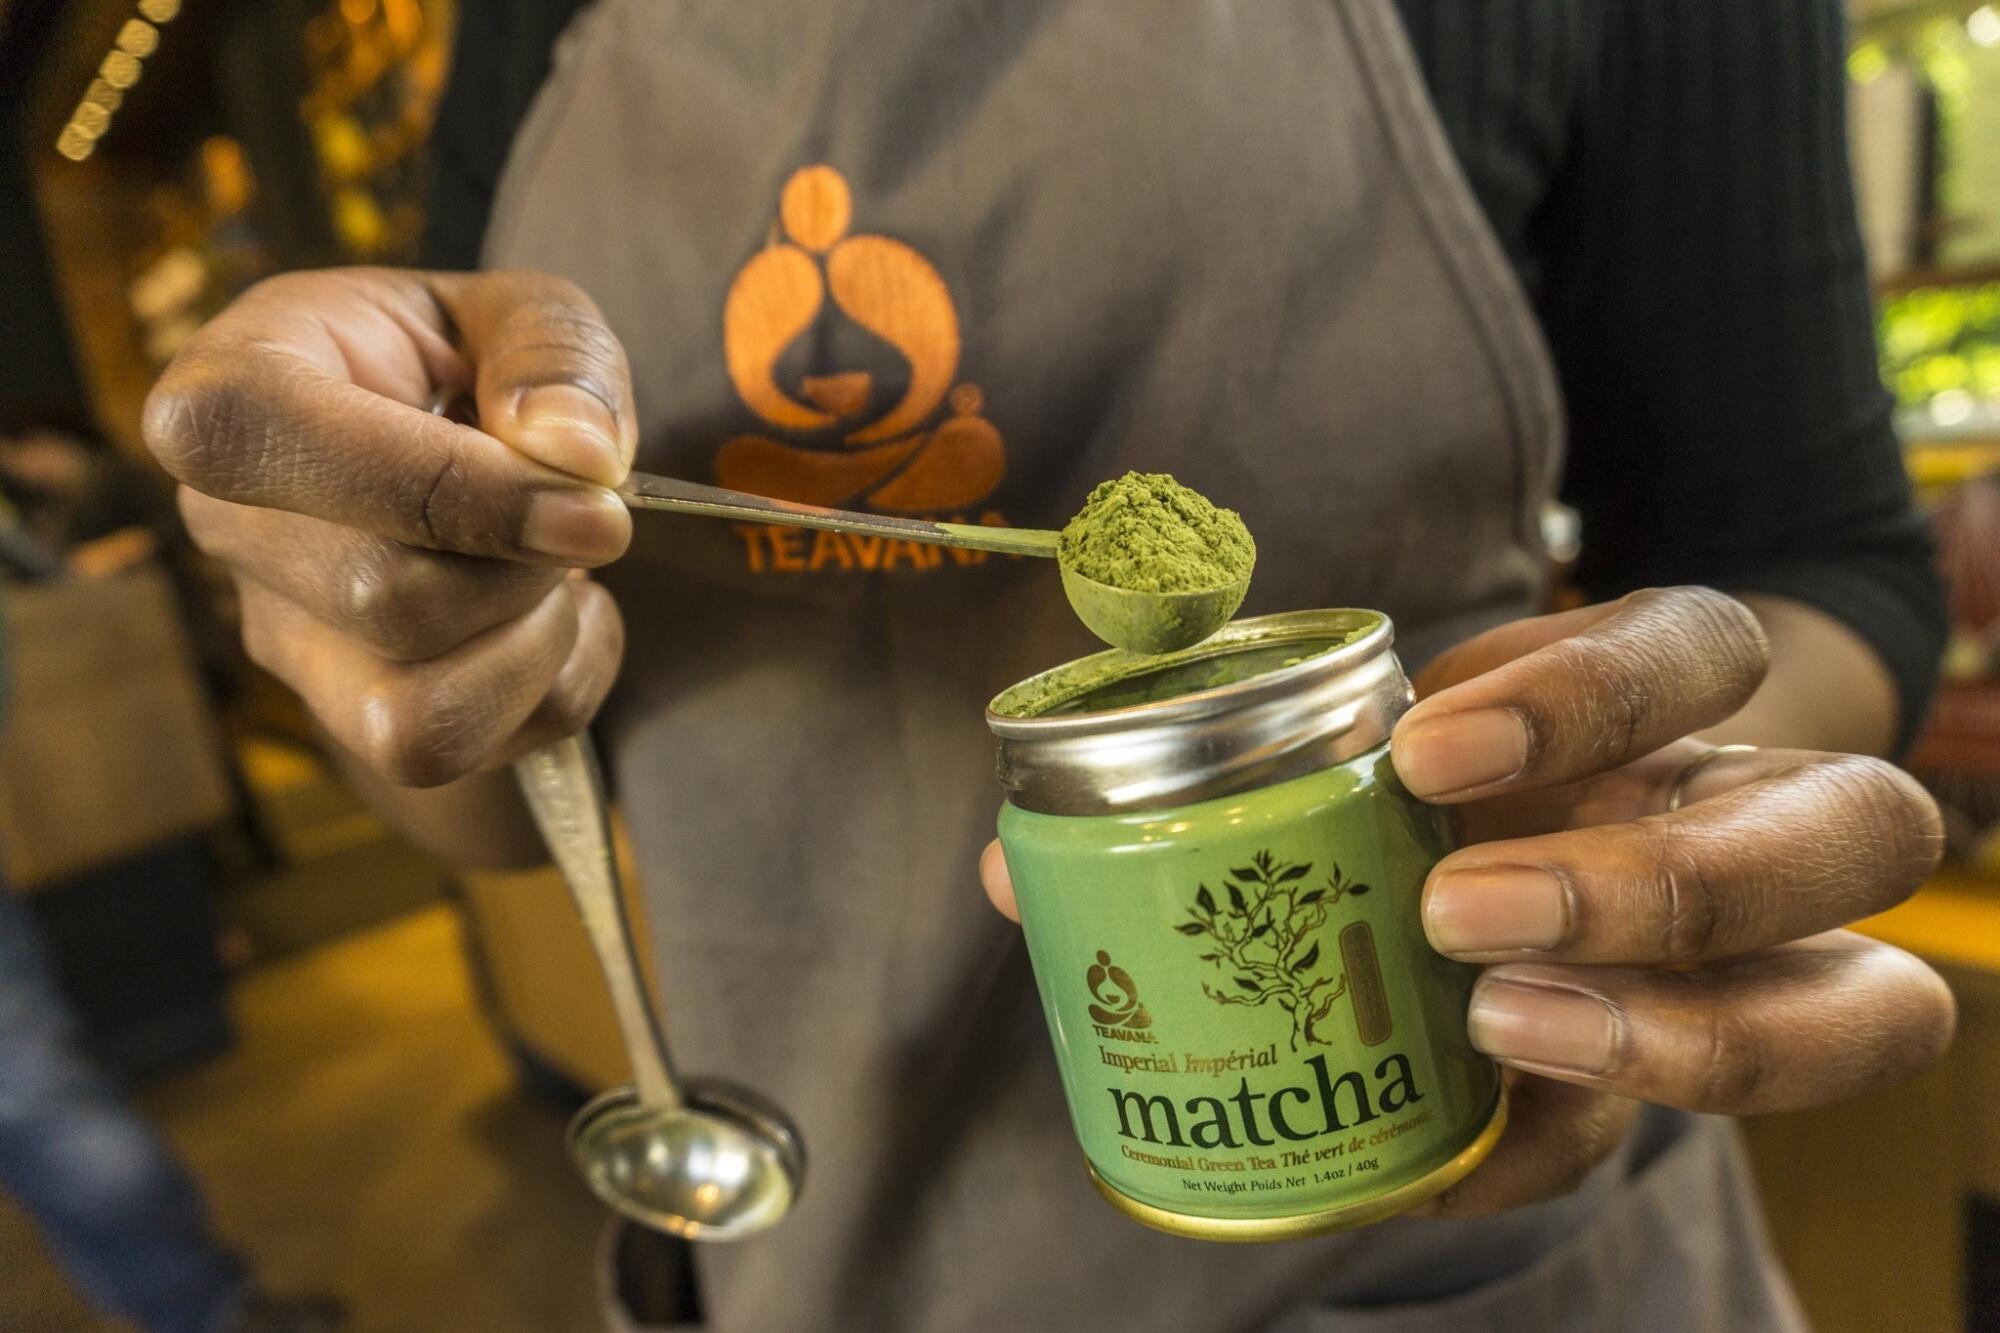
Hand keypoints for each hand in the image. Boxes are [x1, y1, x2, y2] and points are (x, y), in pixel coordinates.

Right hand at [145, 268, 636, 785]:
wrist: (461, 469)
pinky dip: (554, 691)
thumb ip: (554, 354)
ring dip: (537, 650)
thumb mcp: (524, 315)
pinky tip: (556, 620)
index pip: (266, 438)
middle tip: (590, 518)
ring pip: (417, 717)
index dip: (445, 481)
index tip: (586, 488)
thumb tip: (575, 455)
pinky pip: (464, 753)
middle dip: (529, 568)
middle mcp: (230, 526)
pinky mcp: (343, 720)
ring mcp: (280, 637)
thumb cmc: (473, 372)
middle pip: (383, 598)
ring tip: (560, 575)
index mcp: (232, 388)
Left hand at [980, 588, 1954, 1214]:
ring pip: (1864, 1000)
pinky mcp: (1703, 1079)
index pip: (1699, 649)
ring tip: (1494, 1027)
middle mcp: (1758, 828)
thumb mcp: (1352, 765)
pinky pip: (1716, 1125)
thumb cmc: (1436, 807)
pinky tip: (1459, 1139)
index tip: (1424, 749)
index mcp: (1666, 714)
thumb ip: (1212, 786)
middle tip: (1458, 911)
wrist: (1532, 897)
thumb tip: (1009, 862)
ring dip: (1677, 1028)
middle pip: (1845, 827)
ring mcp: (1771, 966)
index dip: (1588, 692)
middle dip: (1656, 875)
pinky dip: (1571, 1136)